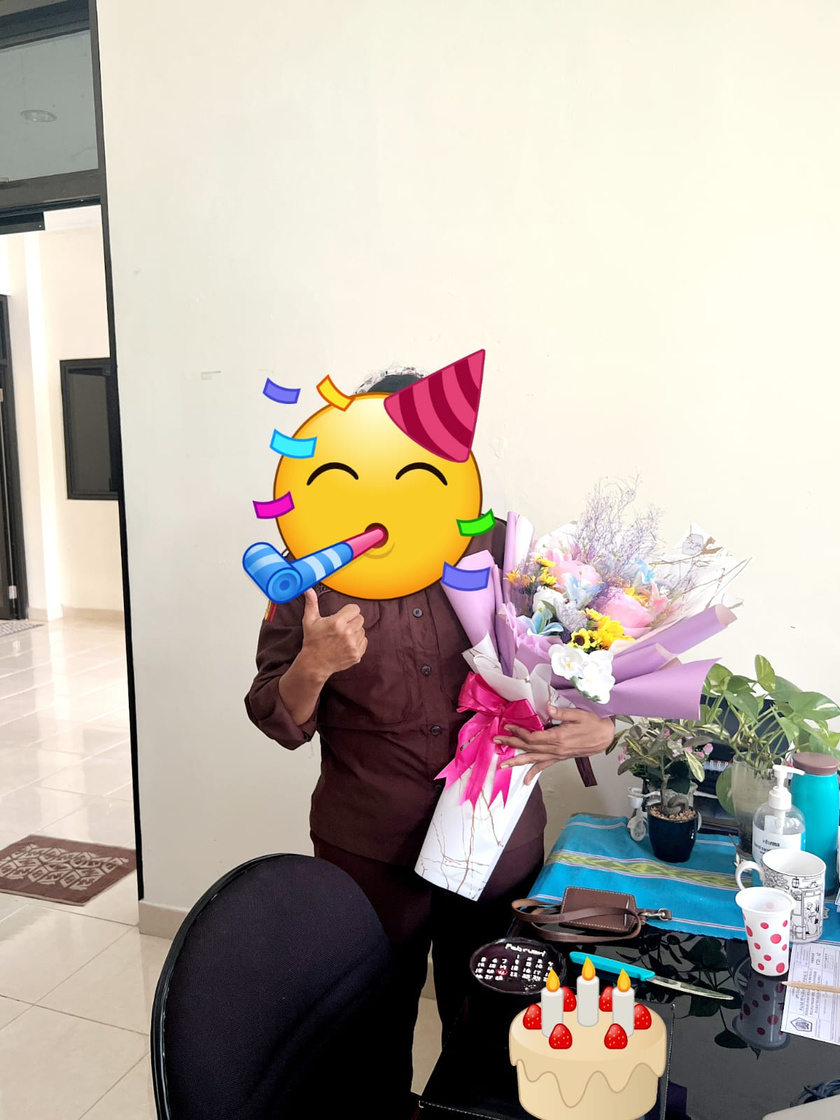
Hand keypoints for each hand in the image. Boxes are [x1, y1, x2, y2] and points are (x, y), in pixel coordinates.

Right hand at [299, 588, 366, 678]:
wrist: (315, 663)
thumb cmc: (312, 641)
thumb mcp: (310, 621)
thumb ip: (312, 603)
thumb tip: (309, 589)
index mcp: (337, 622)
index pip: (355, 609)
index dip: (348, 611)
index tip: (342, 616)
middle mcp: (347, 633)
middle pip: (360, 618)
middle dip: (352, 621)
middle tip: (341, 627)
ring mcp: (353, 645)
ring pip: (362, 630)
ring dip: (355, 632)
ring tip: (342, 637)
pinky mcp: (357, 654)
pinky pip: (364, 641)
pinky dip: (357, 642)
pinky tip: (346, 644)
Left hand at [494, 705, 614, 784]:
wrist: (605, 736)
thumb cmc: (593, 723)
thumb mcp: (579, 714)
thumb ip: (562, 713)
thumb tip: (548, 707)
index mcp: (559, 738)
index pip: (533, 737)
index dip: (519, 731)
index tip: (508, 725)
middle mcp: (556, 750)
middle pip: (529, 748)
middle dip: (511, 744)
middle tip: (496, 741)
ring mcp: (558, 756)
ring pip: (534, 760)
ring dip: (517, 761)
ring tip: (502, 764)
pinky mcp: (560, 758)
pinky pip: (545, 767)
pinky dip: (534, 773)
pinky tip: (526, 781)